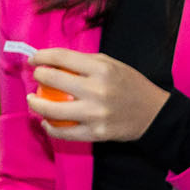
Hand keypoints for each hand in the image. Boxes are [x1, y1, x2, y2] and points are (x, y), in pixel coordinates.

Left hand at [25, 47, 167, 140]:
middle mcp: (98, 90)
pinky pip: (64, 132)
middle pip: (52, 79)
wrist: (155, 114)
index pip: (61, 57)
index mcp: (103, 69)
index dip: (41, 56)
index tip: (34, 59)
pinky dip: (50, 127)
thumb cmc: (130, 86)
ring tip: (33, 101)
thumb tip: (52, 61)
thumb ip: (85, 62)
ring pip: (51, 110)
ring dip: (35, 104)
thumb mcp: (114, 66)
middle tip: (38, 77)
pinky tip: (47, 122)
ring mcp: (96, 114)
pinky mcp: (96, 133)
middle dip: (38, 76)